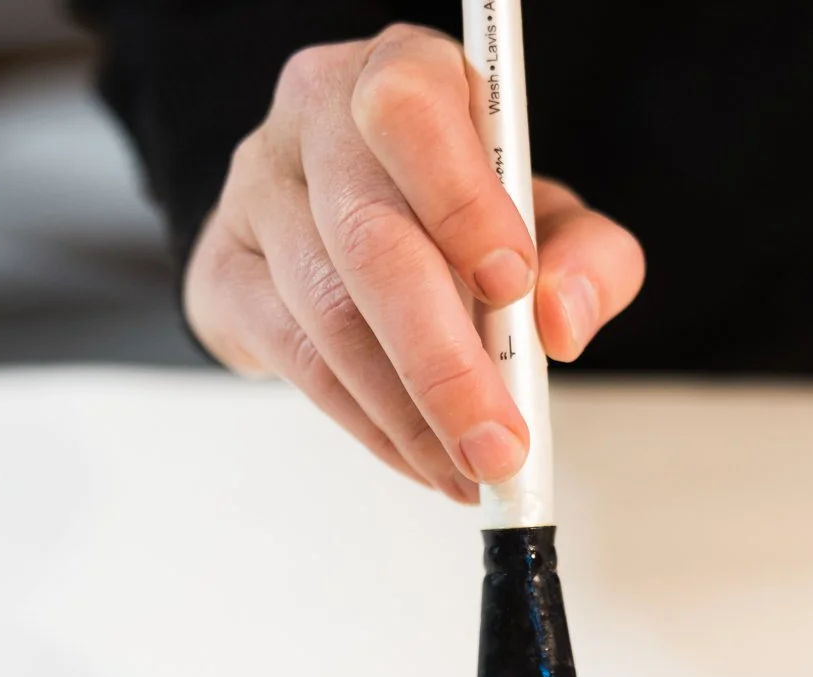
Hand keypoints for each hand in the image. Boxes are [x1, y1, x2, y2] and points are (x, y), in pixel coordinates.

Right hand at [185, 24, 645, 502]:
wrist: (346, 222)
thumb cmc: (459, 208)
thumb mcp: (547, 216)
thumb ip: (588, 256)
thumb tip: (561, 322)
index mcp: (403, 73)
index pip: (408, 111)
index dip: (459, 198)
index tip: (512, 285)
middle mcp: (315, 119)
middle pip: (368, 239)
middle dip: (443, 361)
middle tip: (498, 442)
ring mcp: (256, 194)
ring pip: (330, 316)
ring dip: (411, 413)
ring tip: (472, 468)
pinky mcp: (225, 273)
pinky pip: (299, 364)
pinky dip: (373, 426)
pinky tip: (423, 458)